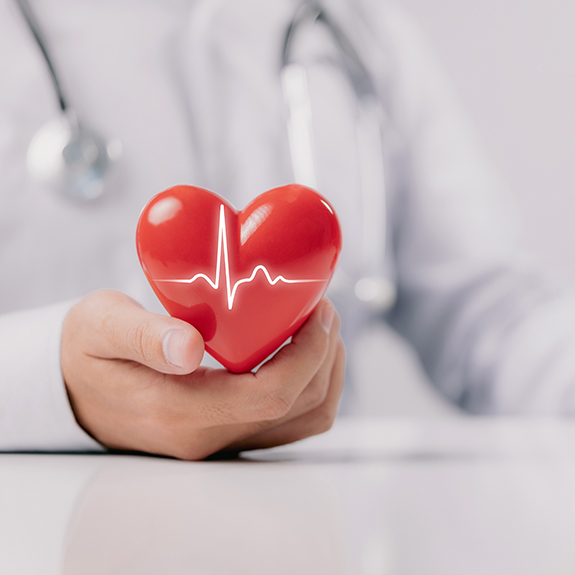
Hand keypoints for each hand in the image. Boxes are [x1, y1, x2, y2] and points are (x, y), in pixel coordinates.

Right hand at [61, 290, 343, 459]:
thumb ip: (142, 336)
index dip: (308, 353)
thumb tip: (189, 347)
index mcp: (179, 411)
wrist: (73, 389)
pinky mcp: (225, 434)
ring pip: (301, 423)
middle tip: (323, 310)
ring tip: (321, 330)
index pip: (270, 395)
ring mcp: (219, 440)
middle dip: (324, 356)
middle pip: (298, 409)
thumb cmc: (87, 351)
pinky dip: (310, 388)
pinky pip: (287, 424)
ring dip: (324, 375)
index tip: (319, 311)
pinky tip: (302, 353)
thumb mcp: (100, 328)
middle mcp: (206, 436)